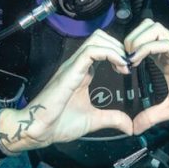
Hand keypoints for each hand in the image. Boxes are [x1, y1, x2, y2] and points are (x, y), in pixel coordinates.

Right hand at [0, 30, 133, 151]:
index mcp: (81, 72)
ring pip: (96, 39)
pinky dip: (109, 54)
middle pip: (100, 37)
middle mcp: (76, 65)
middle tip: (128, 64)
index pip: (101, 48)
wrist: (39, 130)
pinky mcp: (70, 71)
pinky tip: (119, 66)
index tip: (127, 69)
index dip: (118, 53)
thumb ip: (112, 119)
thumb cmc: (59, 123)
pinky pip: (91, 51)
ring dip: (115, 48)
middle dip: (118, 46)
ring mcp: (72, 66)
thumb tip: (129, 127)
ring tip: (125, 64)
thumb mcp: (93, 120)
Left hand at [124, 18, 168, 134]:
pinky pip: (163, 43)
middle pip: (146, 25)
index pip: (142, 40)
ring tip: (130, 59)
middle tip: (123, 60)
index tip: (119, 67)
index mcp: (164, 61)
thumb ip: (151, 116)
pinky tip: (137, 62)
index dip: (127, 48)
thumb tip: (134, 129)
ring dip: (137, 40)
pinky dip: (145, 48)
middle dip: (130, 38)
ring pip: (153, 27)